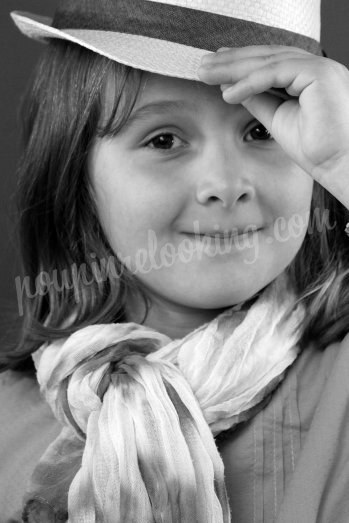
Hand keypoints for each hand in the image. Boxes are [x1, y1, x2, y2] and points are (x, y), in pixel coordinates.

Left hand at [198, 45, 348, 206]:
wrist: (338, 164)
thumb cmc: (316, 149)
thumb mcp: (277, 119)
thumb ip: (259, 100)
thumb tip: (233, 89)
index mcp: (309, 77)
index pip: (270, 63)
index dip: (241, 64)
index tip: (215, 68)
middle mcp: (316, 68)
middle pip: (267, 57)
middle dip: (232, 61)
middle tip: (203, 66)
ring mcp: (319, 68)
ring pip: (269, 61)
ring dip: (234, 68)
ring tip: (207, 75)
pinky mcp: (319, 73)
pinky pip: (276, 72)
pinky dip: (249, 82)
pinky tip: (228, 93)